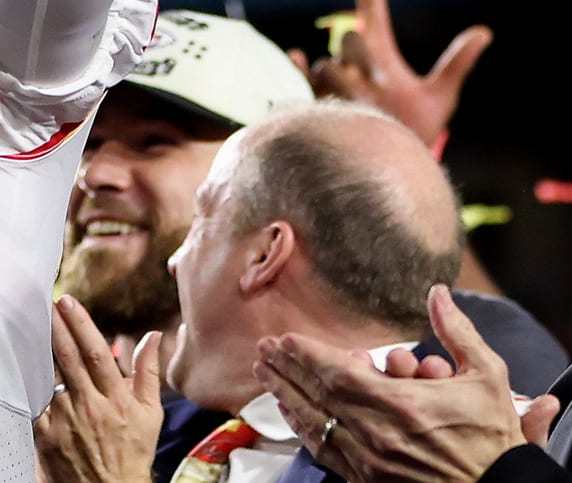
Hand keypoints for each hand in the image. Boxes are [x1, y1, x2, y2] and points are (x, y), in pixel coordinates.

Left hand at [36, 295, 166, 482]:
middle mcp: (90, 407)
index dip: (81, 325)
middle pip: (68, 358)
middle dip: (55, 326)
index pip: (97, 353)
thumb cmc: (132, 454)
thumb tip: (153, 337)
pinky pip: (34, 401)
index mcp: (117, 400)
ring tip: (28, 324)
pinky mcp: (46, 435)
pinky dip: (27, 380)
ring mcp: (66, 421)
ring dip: (38, 349)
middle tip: (44, 303)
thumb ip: (149, 373)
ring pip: (48, 376)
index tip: (68, 303)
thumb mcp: (151, 415)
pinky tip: (19, 361)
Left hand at [255, 285, 556, 482]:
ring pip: (314, 423)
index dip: (306, 353)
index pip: (335, 372)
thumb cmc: (494, 440)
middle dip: (287, 369)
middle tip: (264, 350)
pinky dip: (304, 430)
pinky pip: (325, 452)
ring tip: (266, 376)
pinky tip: (291, 414)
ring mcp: (369, 460)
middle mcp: (376, 432)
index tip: (285, 338)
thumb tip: (437, 294)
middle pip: (316, 394)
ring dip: (286, 395)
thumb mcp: (487, 378)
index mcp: (399, 404)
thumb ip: (457, 332)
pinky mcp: (369, 480)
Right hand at [287, 0, 490, 146]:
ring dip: (346, 89)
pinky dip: (298, 66)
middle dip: (361, 57)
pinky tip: (297, 60)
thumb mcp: (440, 96)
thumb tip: (484, 32)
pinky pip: (301, 69)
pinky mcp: (310, 92)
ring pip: (330, 65)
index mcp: (380, 52)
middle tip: (374, 86)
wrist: (385, 164)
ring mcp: (331, 75)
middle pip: (350, 38)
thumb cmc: (414, 128)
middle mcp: (353, 59)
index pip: (371, 6)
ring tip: (361, 112)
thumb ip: (456, 63)